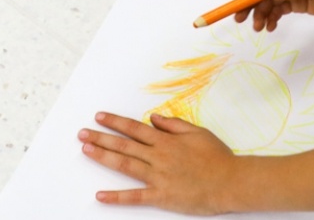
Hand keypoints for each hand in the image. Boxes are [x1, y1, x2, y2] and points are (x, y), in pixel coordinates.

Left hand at [79, 112, 237, 213]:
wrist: (232, 182)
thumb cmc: (218, 157)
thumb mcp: (197, 132)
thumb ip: (173, 125)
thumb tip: (153, 118)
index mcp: (166, 140)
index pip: (134, 128)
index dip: (115, 122)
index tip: (99, 117)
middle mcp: (158, 156)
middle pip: (124, 145)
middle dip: (101, 138)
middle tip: (82, 133)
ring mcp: (158, 176)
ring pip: (125, 165)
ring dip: (103, 157)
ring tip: (86, 150)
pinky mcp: (161, 196)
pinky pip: (135, 197)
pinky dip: (116, 197)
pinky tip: (100, 196)